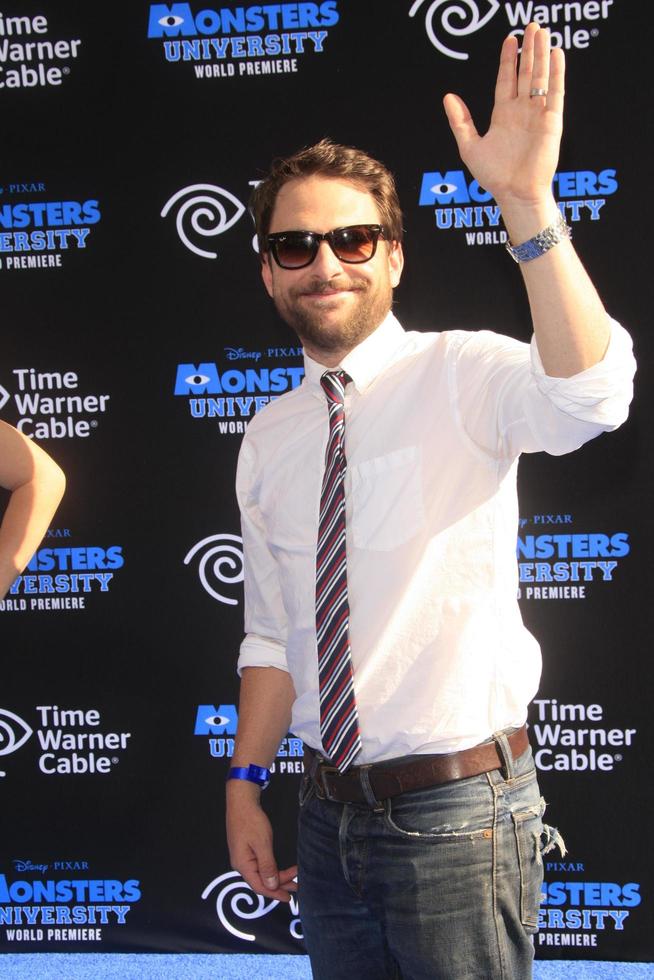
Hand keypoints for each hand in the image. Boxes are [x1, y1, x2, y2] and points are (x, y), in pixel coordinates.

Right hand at [226, 788, 297, 902]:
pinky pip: (259, 865)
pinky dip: (272, 868)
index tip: (289, 898)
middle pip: (261, 880)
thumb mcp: (262, 844)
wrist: (241, 801)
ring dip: (277, 876)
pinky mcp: (246, 850)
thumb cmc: (251, 820)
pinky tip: (280, 869)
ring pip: (261, 873)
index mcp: (243, 865)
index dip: (275, 893)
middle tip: (296, 887)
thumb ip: (267, 866)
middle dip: (279, 884)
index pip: (260, 886)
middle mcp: (241, 864)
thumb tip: (271, 885)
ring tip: (293, 879)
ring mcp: (243, 857)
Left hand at [443, 24, 563, 214]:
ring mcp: (537, 115)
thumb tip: (448, 97)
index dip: (507, 60)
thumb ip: (460, 121)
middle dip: (528, 49)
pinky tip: (556, 55)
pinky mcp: (552, 122)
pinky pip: (556, 93)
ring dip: (541, 55)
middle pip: (526, 73)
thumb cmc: (493, 176)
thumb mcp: (469, 146)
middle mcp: (521, 112)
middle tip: (531, 25)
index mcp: (503, 116)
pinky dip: (556, 73)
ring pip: (540, 78)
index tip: (509, 39)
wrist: (514, 193)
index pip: (506, 80)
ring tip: (542, 31)